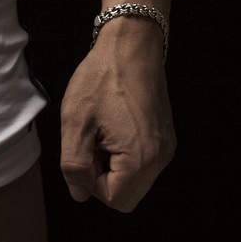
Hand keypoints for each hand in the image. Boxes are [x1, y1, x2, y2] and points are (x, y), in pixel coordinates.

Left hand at [59, 20, 175, 211]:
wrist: (132, 42)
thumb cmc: (101, 77)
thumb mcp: (75, 122)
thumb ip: (74, 165)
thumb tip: (80, 194)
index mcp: (142, 158)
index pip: (114, 199)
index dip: (90, 182)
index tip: (83, 148)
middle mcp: (161, 158)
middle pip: (127, 192)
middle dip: (102, 174)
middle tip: (90, 138)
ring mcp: (166, 146)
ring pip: (134, 177)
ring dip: (111, 162)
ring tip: (101, 128)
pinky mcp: (164, 135)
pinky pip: (141, 159)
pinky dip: (123, 151)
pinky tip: (112, 122)